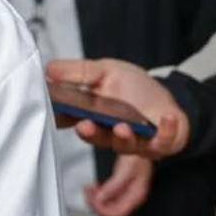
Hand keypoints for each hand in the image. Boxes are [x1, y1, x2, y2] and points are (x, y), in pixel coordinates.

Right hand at [46, 58, 188, 159]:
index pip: (73, 120)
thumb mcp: (105, 71)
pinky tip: (166, 119)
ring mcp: (135, 140)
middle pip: (97, 138)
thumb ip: (78, 72)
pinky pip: (163, 142)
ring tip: (122, 127)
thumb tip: (49, 69)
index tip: (56, 113)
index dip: (64, 119)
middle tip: (85, 126)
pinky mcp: (159, 143)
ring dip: (122, 138)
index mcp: (93, 117)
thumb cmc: (134, 88)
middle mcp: (111, 133)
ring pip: (125, 145)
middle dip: (91, 133)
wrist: (165, 99)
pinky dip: (166, 131)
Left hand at [85, 155, 151, 215]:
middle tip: (88, 191)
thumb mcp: (126, 170)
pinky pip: (105, 197)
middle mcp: (130, 198)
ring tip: (88, 188)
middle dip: (96, 204)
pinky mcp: (119, 188)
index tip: (93, 199)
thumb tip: (100, 199)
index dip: (102, 210)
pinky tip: (93, 186)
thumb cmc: (138, 155)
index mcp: (135, 196)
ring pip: (106, 205)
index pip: (117, 214)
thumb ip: (113, 186)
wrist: (141, 146)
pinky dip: (97, 194)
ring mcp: (124, 194)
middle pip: (110, 211)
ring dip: (94, 199)